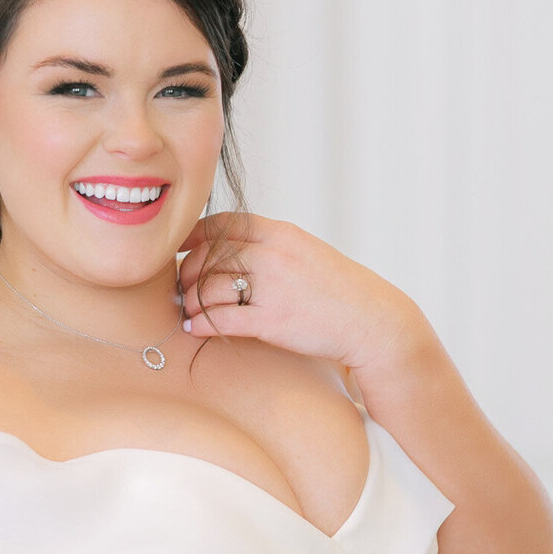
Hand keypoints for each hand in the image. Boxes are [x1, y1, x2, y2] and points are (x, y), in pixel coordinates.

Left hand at [177, 214, 424, 379]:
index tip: (181, 248)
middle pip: (210, 256)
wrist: (371, 320)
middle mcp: (274, 255)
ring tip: (188, 310)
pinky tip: (194, 328)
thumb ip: (270, 245)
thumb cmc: (338, 289)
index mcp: (281, 234)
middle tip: (183, 286)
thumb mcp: (306, 251)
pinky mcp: (272, 321)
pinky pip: (221, 320)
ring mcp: (272, 288)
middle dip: (189, 272)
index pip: (224, 224)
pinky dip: (201, 324)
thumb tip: (230, 249)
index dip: (195, 235)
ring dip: (192, 301)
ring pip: (209, 288)